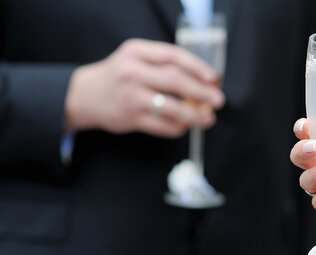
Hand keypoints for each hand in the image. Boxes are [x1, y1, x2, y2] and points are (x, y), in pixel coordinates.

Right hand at [64, 38, 224, 136]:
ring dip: (195, 115)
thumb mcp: (135, 58)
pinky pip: (163, 125)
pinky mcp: (131, 118)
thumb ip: (163, 64)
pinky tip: (186, 126)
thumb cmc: (119, 76)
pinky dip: (179, 127)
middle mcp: (132, 72)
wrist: (84, 95)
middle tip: (218, 100)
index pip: (173, 56)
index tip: (213, 78)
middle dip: (201, 92)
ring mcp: (131, 96)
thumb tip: (203, 80)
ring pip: (171, 107)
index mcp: (136, 52)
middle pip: (175, 81)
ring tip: (208, 118)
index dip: (197, 67)